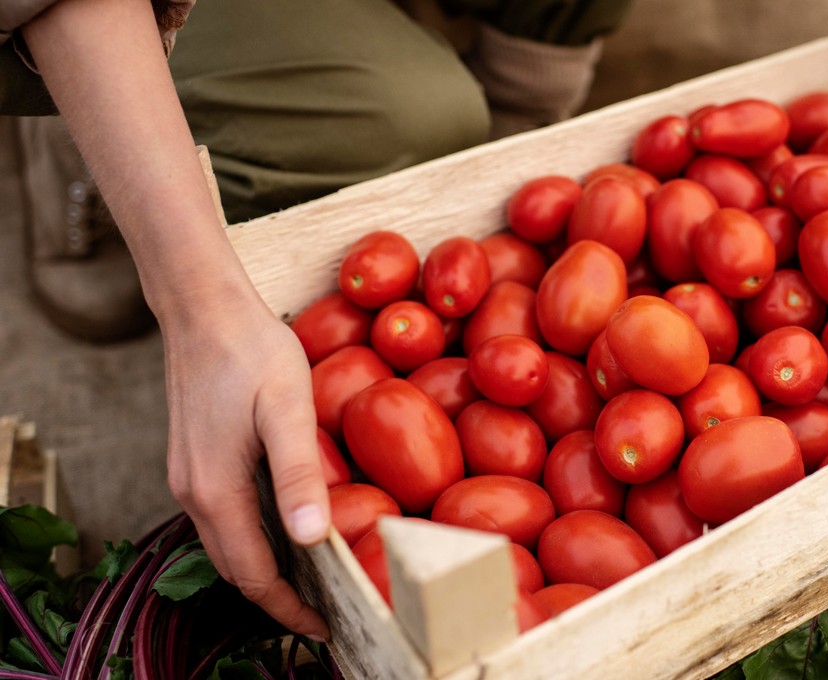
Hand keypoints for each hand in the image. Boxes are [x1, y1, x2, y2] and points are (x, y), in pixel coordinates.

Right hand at [163, 300, 331, 641]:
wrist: (205, 308)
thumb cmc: (251, 352)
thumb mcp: (287, 410)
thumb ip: (298, 474)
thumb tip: (311, 538)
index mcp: (215, 490)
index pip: (251, 574)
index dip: (288, 607)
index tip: (327, 626)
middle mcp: (193, 491)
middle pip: (236, 567)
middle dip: (280, 597)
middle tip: (330, 610)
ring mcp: (190, 476)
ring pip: (229, 543)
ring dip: (268, 568)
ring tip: (318, 578)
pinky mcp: (197, 459)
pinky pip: (226, 516)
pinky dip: (257, 537)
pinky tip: (292, 527)